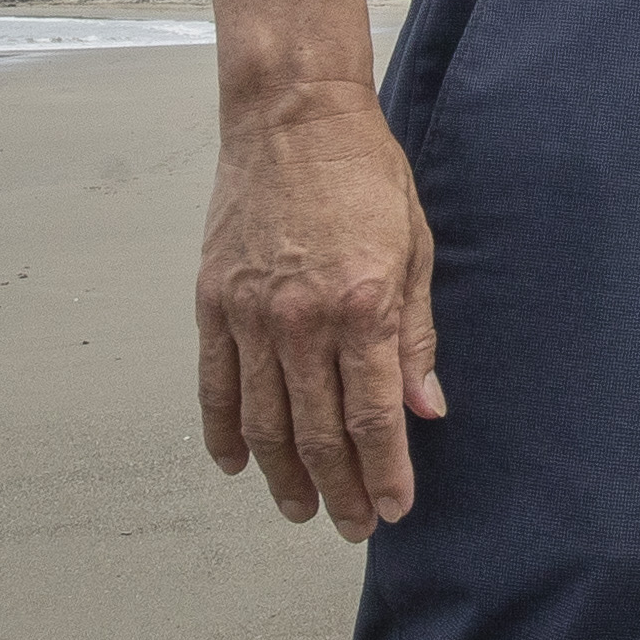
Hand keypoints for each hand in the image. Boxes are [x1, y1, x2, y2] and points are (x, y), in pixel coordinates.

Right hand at [194, 84, 441, 538]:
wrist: (291, 113)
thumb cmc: (364, 171)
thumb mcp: (415, 246)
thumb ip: (416, 334)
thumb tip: (427, 408)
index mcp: (362, 304)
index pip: (373, 415)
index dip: (384, 471)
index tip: (392, 510)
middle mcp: (301, 318)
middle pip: (317, 431)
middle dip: (338, 488)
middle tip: (350, 526)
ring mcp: (250, 312)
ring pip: (263, 421)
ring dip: (282, 474)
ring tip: (300, 509)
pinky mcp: (213, 300)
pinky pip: (216, 383)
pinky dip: (223, 430)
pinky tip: (236, 464)